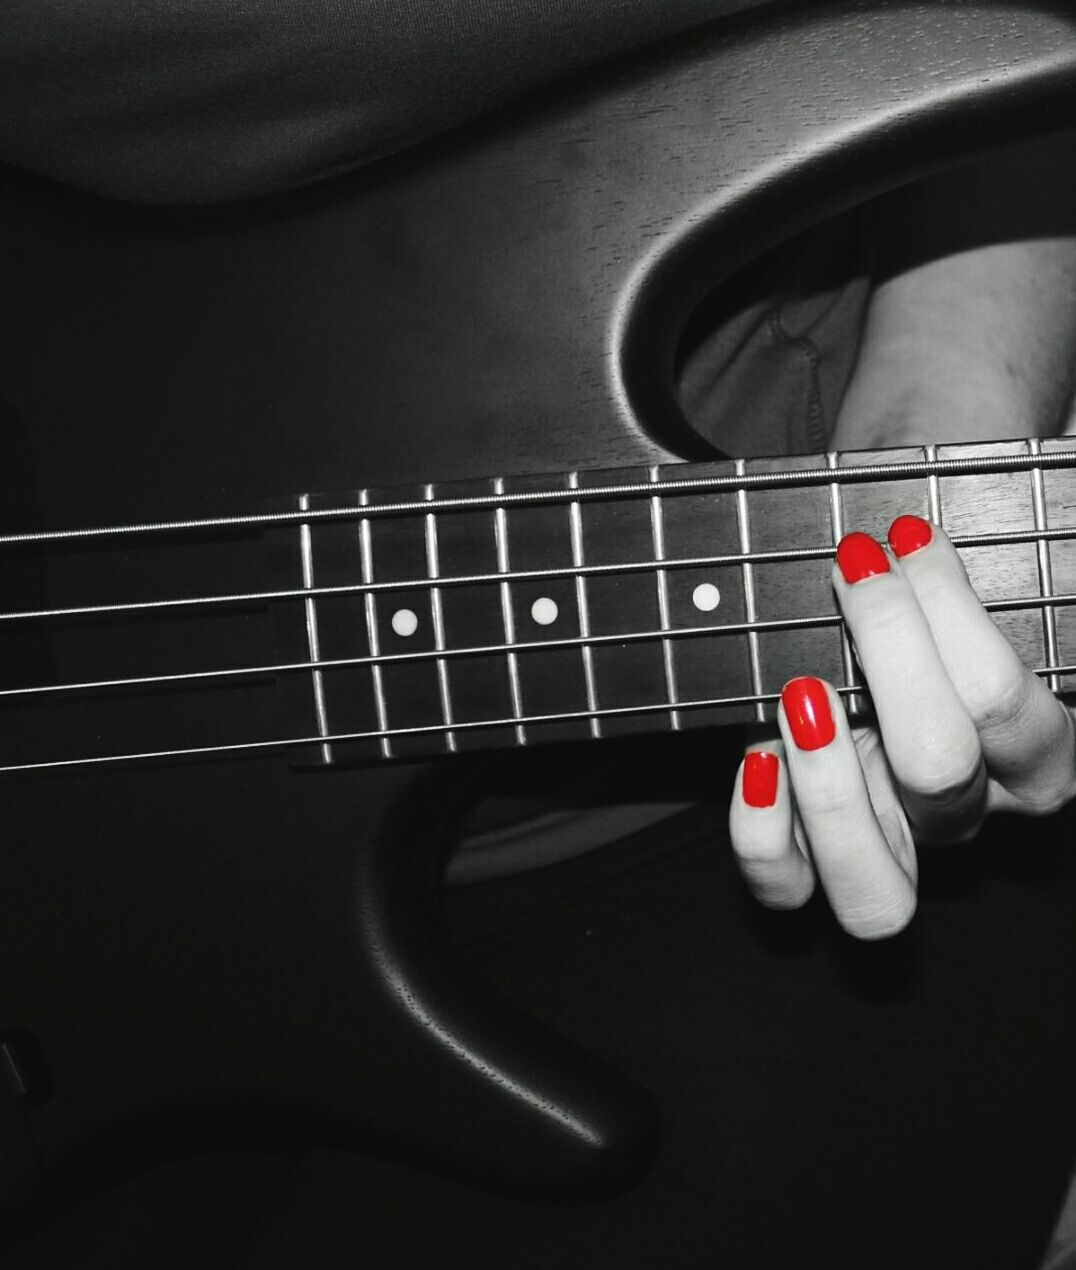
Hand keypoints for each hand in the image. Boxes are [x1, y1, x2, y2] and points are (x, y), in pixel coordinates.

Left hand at [728, 514, 1075, 939]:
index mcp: (1030, 746)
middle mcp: (964, 806)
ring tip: (803, 693)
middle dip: (891, 657)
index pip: (1003, 706)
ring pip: (877, 891)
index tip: (901, 535)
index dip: (946, 613)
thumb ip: (955, 542)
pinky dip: (762, 833)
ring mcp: (889, 840)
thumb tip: (925, 514)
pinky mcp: (813, 853)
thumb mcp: (967, 531)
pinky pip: (788, 886)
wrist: (870, 611)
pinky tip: (756, 757)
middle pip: (941, 773)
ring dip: (830, 789)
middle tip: (853, 578)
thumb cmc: (915, 575)